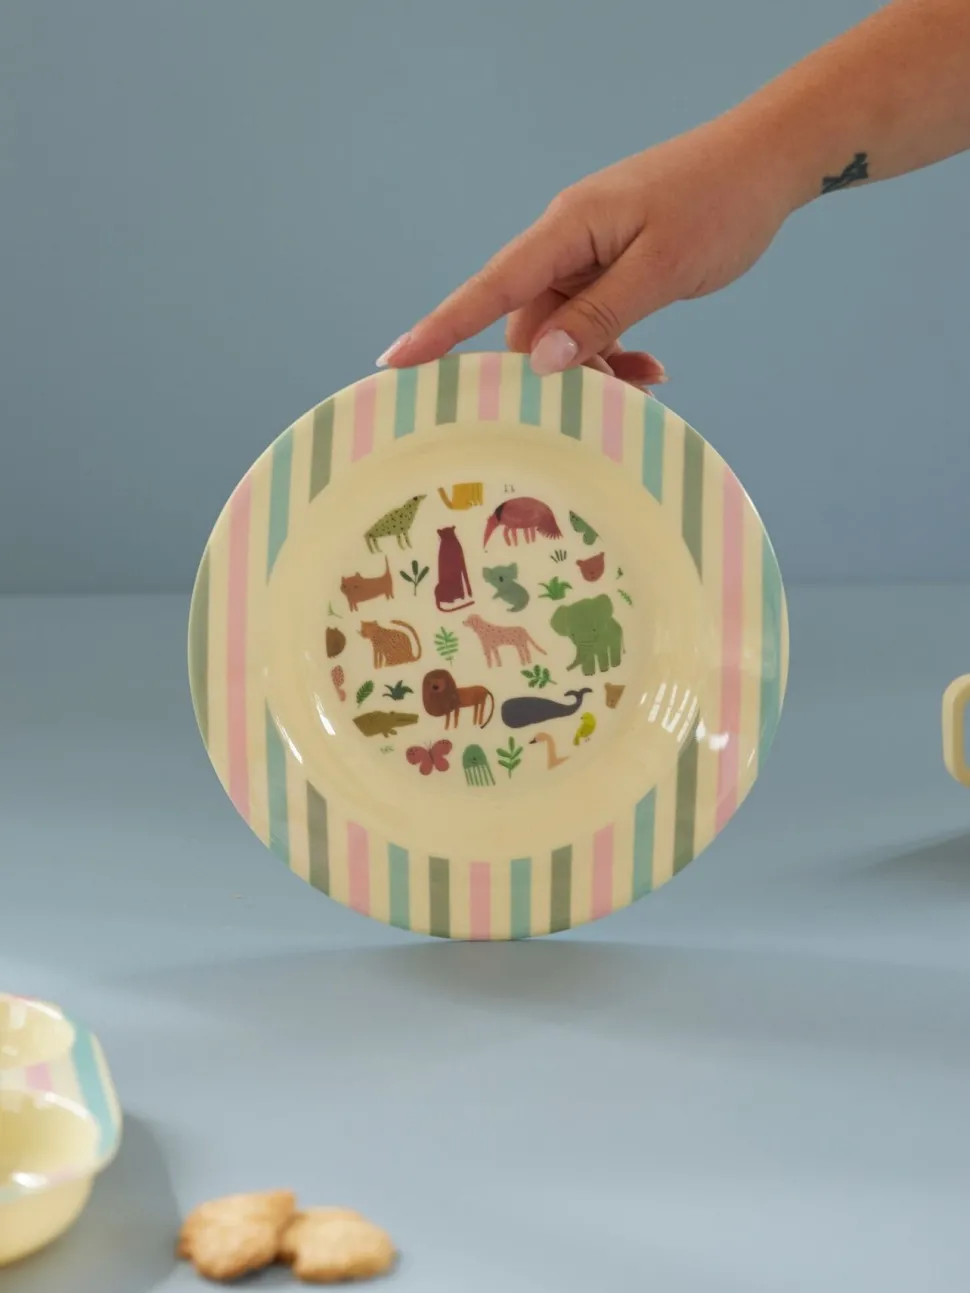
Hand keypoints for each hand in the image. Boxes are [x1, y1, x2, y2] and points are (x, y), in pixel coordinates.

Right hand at [377, 113, 797, 386]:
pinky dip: (615, 349)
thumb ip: (601, 315)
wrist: (768, 161)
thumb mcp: (661, 267)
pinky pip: (594, 322)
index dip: (441, 330)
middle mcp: (567, 243)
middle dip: (556, 373)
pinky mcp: (613, 267)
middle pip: (530, 326)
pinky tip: (651, 369)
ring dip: (596, 367)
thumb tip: (542, 361)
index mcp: (567, 230)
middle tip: (608, 406)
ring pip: (565, 332)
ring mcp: (589, 256)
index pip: (490, 288)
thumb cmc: (720, 202)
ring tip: (647, 385)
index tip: (395, 363)